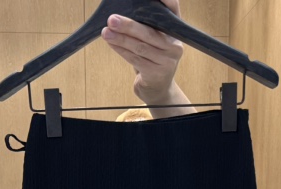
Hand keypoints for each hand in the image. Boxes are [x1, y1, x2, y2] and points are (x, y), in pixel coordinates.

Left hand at [101, 0, 195, 116]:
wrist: (157, 88)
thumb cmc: (152, 58)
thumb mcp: (154, 39)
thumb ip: (147, 25)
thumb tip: (121, 12)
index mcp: (175, 30)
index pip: (172, 9)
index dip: (165, 0)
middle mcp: (174, 45)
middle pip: (149, 32)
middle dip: (128, 25)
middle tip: (112, 19)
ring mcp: (167, 61)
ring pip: (140, 47)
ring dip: (121, 39)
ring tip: (106, 33)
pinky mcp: (157, 74)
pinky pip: (136, 59)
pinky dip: (122, 51)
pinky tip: (112, 44)